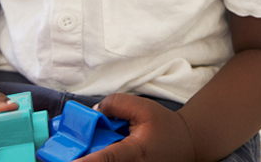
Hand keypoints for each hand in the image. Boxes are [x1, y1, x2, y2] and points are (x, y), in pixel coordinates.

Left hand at [77, 93, 195, 161]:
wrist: (187, 144)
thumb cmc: (165, 127)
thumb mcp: (143, 107)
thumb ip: (115, 104)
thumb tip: (93, 113)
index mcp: (136, 151)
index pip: (109, 158)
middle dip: (87, 156)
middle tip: (74, 151)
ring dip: (94, 156)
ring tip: (94, 146)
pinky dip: (101, 157)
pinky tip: (97, 152)